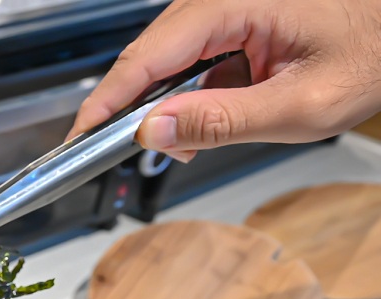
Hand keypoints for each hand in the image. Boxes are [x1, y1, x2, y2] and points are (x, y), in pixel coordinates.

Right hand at [67, 0, 380, 159]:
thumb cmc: (374, 52)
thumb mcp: (300, 107)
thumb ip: (220, 122)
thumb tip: (152, 132)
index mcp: (235, 3)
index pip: (145, 56)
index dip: (106, 101)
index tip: (79, 137)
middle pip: (149, 55)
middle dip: (136, 109)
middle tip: (127, 152)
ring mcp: (229, 4)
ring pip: (170, 57)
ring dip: (168, 103)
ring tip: (186, 139)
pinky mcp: (238, 15)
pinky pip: (196, 54)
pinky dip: (194, 90)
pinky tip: (209, 114)